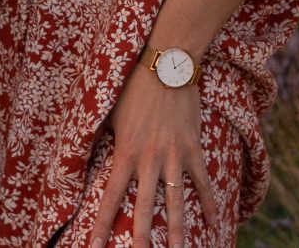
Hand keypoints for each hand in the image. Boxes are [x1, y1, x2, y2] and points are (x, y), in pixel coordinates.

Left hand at [87, 62, 222, 247]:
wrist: (167, 66)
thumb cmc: (133, 88)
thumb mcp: (111, 115)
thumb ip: (104, 139)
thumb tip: (86, 154)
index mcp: (125, 154)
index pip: (110, 198)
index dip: (100, 226)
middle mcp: (149, 161)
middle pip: (142, 208)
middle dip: (139, 238)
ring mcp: (174, 157)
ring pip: (175, 203)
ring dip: (176, 231)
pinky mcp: (193, 150)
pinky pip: (202, 184)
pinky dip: (208, 204)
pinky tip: (212, 224)